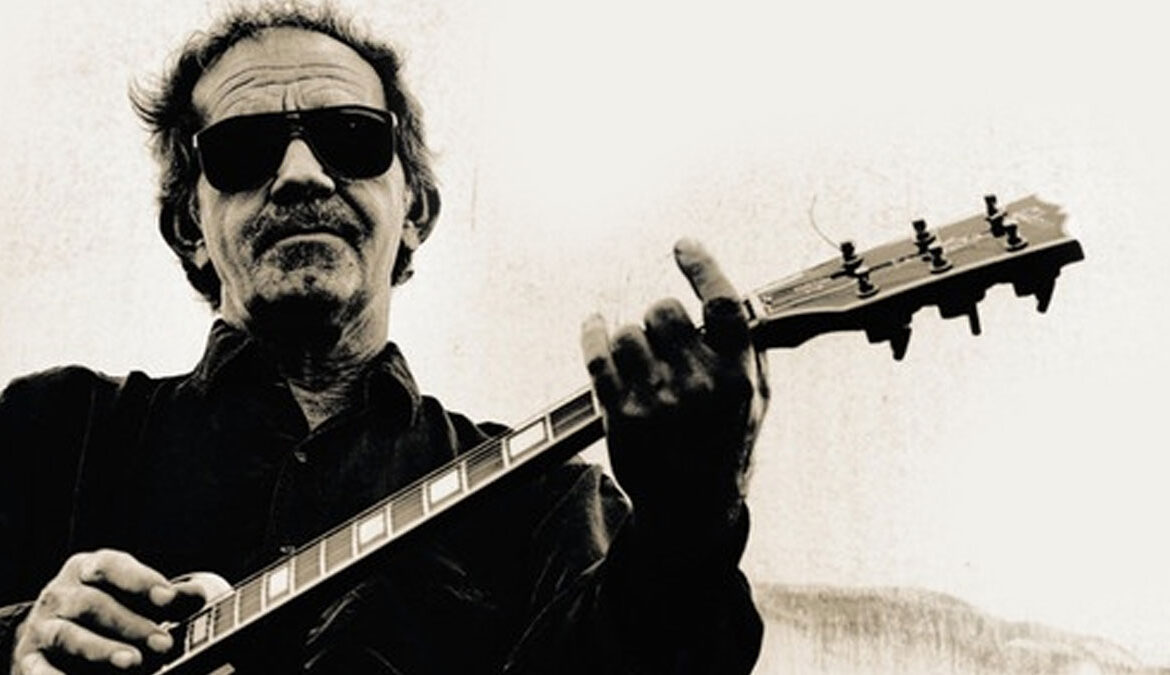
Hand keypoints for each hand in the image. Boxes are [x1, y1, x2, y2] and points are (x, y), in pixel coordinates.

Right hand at [12, 550, 229, 673]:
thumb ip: (165, 598)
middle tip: (165, 644)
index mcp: (88, 569)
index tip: (169, 598)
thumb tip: (199, 596)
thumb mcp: (132, 596)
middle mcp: (61, 594)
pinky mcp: (30, 659)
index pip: (111, 566)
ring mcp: (43, 626)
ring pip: (69, 636)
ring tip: (133, 663)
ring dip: (102, 650)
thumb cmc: (106, 609)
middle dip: (132, 624)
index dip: (140, 580)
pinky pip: (39, 669)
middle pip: (94, 604)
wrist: (50, 634)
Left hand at [580, 239, 768, 538]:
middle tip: (665, 339)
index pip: (721, 303)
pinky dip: (592, 334)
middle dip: (662, 319)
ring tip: (642, 360)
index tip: (684, 246)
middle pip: (665, 312)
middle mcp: (699, 386)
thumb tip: (732, 297)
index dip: (701, 266)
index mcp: (738, 376)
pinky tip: (594, 325)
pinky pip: (598, 356)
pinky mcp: (622, 415)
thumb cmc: (725, 446)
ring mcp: (658, 401)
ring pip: (628, 332)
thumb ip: (747, 351)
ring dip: (632, 337)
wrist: (692, 507)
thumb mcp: (756, 401)